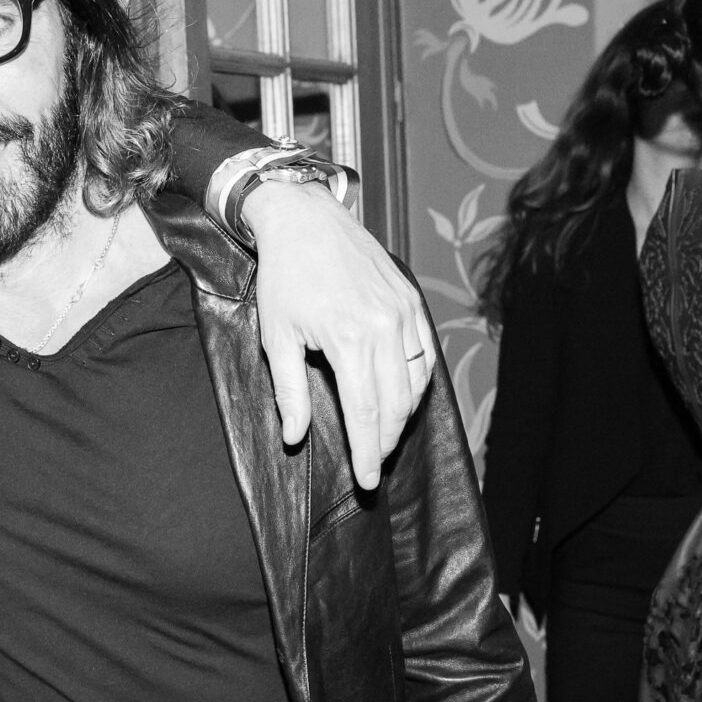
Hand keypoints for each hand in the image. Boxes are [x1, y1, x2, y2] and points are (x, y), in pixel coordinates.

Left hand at [246, 181, 440, 489]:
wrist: (306, 220)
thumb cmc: (285, 278)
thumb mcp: (277, 337)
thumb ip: (289, 391)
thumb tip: (294, 438)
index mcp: (349, 340)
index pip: (366, 413)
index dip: (368, 453)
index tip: (366, 481)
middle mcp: (385, 328)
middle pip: (396, 405)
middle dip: (386, 442)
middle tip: (374, 467)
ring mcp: (403, 312)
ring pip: (416, 383)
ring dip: (403, 417)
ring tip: (384, 438)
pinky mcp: (411, 301)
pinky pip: (425, 355)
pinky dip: (417, 384)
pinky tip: (402, 399)